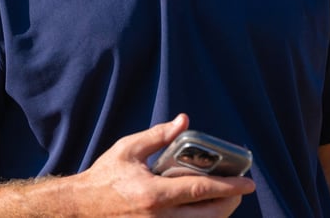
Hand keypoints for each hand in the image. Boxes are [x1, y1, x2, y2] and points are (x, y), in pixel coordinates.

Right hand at [71, 114, 255, 216]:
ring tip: (224, 198)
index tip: (249, 182)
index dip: (230, 187)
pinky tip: (203, 209)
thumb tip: (183, 121)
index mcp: (154, 194)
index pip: (202, 190)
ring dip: (218, 214)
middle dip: (231, 203)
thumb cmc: (105, 176)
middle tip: (239, 190)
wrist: (80, 208)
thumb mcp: (128, 149)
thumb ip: (158, 135)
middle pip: (210, 216)